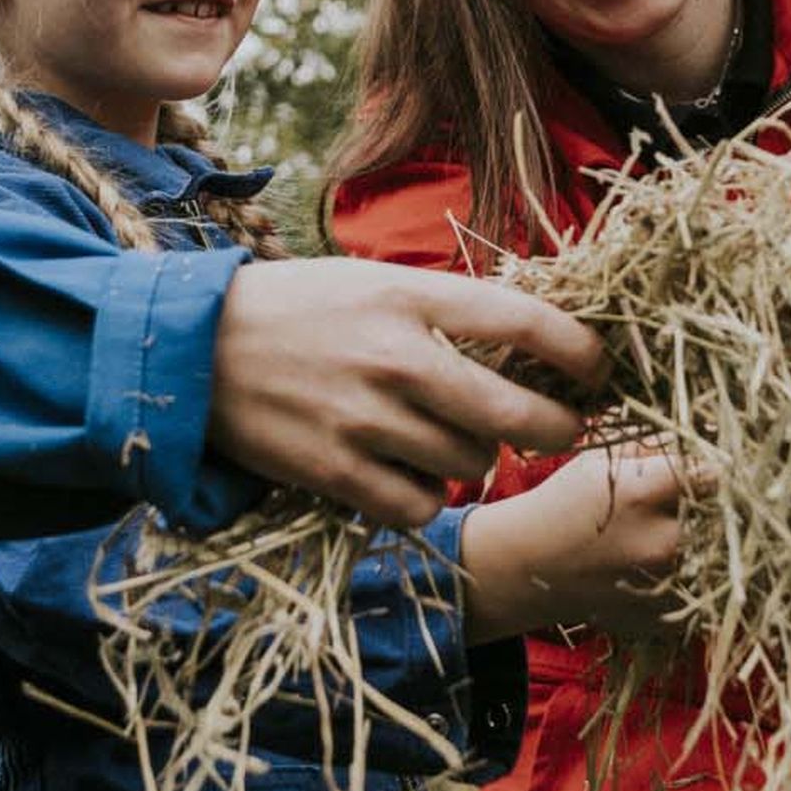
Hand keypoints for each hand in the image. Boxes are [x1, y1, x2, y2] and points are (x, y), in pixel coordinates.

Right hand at [207, 260, 596, 530]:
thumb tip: (532, 342)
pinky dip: (427, 500)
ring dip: (479, 462)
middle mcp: (397, 357)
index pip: (528, 321)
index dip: (582, 351)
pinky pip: (421, 507)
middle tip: (563, 429)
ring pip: (473, 466)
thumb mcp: (373, 283)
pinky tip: (410, 476)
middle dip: (558, 429)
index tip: (600, 370)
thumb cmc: (295, 309)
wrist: (190, 348)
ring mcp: (366, 419)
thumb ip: (446, 311)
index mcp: (412, 297)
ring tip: (455, 442)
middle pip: (518, 414)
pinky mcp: (335, 472)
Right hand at [458, 445, 705, 643]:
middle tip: (706, 501)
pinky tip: (669, 568)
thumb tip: (709, 434)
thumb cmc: (564, 503)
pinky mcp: (664, 620)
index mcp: (644, 495)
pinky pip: (703, 598)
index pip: (716, 471)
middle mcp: (661, 543)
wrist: (525, 568)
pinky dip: (695, 583)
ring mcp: (665, 588)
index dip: (721, 465)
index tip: (717, 465)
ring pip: (721, 560)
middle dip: (722, 506)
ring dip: (713, 546)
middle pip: (728, 518)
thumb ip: (657, 444)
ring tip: (683, 534)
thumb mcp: (601, 458)